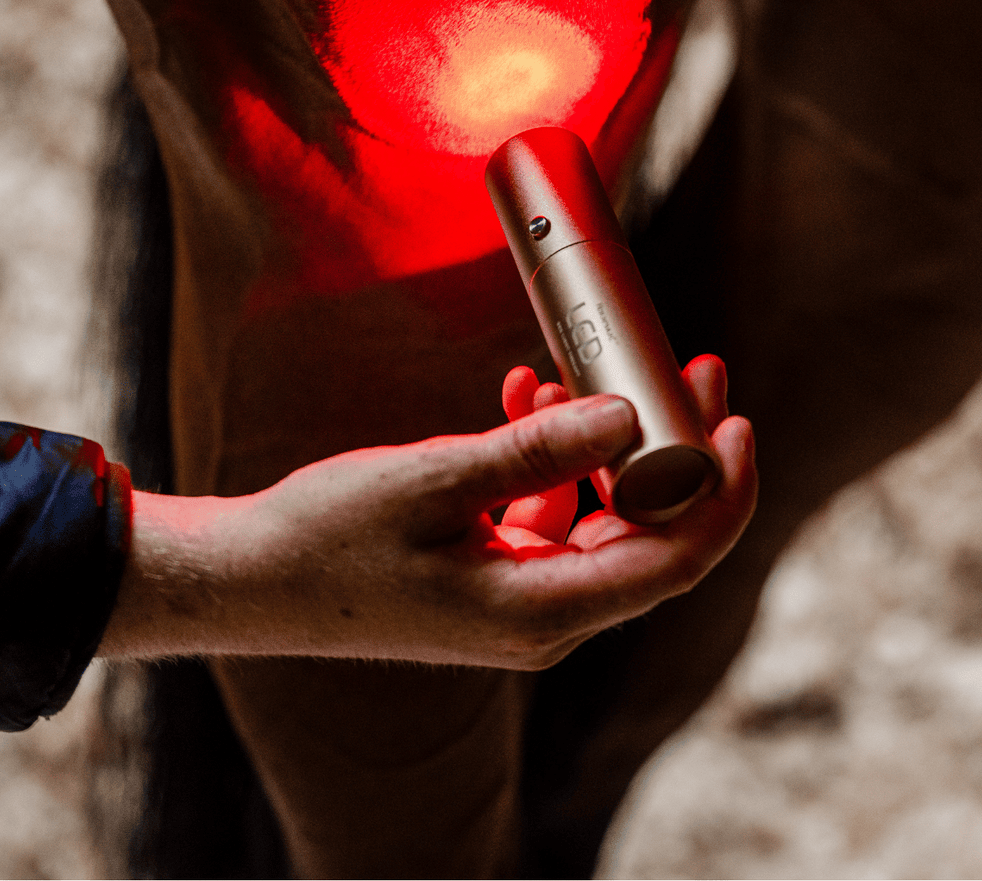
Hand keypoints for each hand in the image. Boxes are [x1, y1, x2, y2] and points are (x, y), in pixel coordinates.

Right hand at [97, 357, 754, 669]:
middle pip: (652, 531)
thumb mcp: (435, 479)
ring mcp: (523, 598)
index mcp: (545, 612)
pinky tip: (530, 391)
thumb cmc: (327, 538)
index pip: (677, 559)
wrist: (248, 582)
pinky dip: (552, 454)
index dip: (721, 490)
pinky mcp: (496, 572)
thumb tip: (629, 414)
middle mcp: (549, 617)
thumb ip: (536, 451)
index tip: (733, 416)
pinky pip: (552, 510)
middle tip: (688, 366)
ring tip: (591, 365)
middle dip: (676, 447)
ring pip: (603, 512)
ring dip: (607, 439)